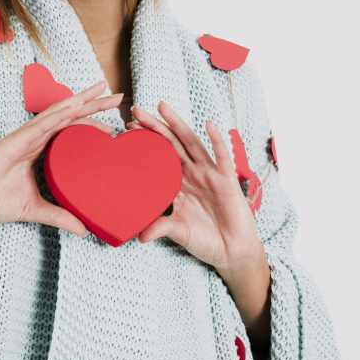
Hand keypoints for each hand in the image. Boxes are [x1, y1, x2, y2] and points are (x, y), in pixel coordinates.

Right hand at [0, 79, 120, 233]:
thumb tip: (84, 230)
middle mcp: (35, 138)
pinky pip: (41, 124)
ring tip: (103, 90)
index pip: (71, 130)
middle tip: (119, 96)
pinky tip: (77, 105)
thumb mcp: (35, 210)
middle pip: (70, 116)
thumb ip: (60, 216)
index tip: (115, 124)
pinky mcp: (16, 140)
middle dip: (94, 104)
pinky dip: (60, 113)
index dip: (92, 122)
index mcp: (39, 150)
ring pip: (59, 112)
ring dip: (82, 100)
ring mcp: (25, 136)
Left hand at [127, 102, 266, 283]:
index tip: (128, 128)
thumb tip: (139, 236)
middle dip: (155, 127)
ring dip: (178, 125)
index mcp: (180, 184)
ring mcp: (210, 175)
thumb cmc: (206, 240)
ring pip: (192, 143)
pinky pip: (222, 157)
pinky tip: (209, 125)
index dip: (146, 143)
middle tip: (136, 110)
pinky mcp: (227, 181)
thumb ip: (160, 228)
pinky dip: (216, 140)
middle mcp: (193, 175)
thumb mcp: (178, 232)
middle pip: (172, 144)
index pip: (160, 157)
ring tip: (163, 108)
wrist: (231, 251)